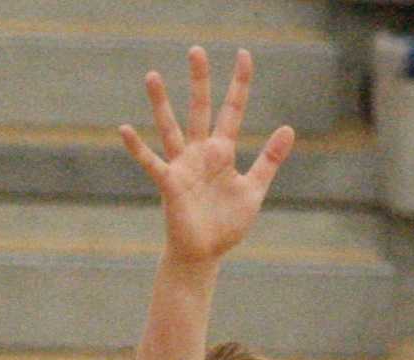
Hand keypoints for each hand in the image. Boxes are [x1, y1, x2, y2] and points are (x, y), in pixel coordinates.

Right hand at [121, 47, 295, 267]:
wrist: (204, 255)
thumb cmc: (226, 224)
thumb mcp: (254, 189)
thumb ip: (269, 159)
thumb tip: (288, 128)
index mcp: (223, 152)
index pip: (232, 110)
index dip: (239, 83)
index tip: (244, 55)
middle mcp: (200, 153)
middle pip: (200, 109)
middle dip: (200, 81)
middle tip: (196, 50)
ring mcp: (183, 167)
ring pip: (171, 128)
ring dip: (161, 103)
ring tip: (153, 75)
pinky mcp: (170, 185)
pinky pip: (152, 163)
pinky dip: (138, 147)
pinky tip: (125, 129)